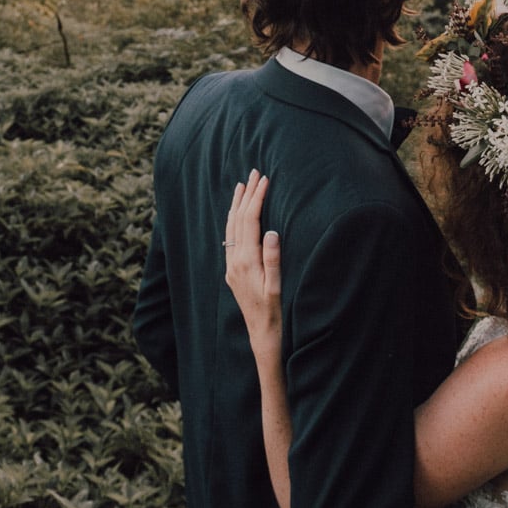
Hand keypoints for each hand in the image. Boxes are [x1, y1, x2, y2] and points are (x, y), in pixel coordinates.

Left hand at [223, 170, 282, 360]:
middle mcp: (235, 262)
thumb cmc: (275, 312)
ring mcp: (232, 266)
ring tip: (241, 186)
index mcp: (247, 262)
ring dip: (237, 205)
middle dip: (246, 195)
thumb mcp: (277, 287)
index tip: (265, 180)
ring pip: (231, 228)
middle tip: (254, 173)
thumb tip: (272, 231)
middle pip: (238, 220)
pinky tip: (236, 215)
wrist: (262, 335)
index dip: (257, 198)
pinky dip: (234, 221)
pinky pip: (230, 239)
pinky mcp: (233, 272)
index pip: (250, 221)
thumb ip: (273, 259)